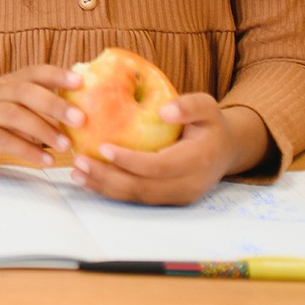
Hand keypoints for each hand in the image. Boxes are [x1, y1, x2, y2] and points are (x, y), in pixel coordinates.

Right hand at [0, 64, 83, 169]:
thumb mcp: (11, 105)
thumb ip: (38, 105)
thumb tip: (81, 109)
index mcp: (8, 83)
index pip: (34, 72)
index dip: (57, 75)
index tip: (82, 81)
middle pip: (26, 92)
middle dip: (55, 104)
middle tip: (81, 119)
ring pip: (15, 116)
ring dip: (43, 130)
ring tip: (66, 146)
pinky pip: (4, 140)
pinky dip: (27, 150)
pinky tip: (46, 160)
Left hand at [71, 95, 269, 204]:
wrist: (226, 150)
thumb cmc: (211, 124)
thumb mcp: (207, 107)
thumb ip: (189, 106)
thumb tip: (164, 111)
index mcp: (197, 161)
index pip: (159, 166)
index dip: (130, 161)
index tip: (103, 147)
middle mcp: (188, 185)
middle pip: (143, 187)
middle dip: (108, 177)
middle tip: (79, 161)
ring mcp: (178, 196)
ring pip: (137, 197)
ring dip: (105, 186)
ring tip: (77, 172)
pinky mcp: (168, 199)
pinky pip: (137, 198)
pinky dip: (111, 190)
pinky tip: (89, 179)